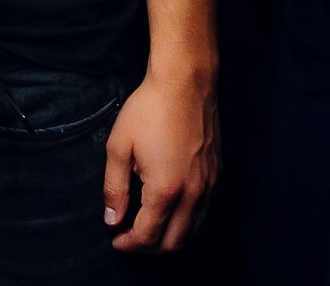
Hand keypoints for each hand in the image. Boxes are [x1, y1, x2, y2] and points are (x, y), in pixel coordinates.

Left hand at [103, 70, 219, 252]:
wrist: (185, 82)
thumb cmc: (149, 109)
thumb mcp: (119, 146)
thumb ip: (114, 187)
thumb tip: (112, 219)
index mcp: (165, 188)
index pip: (148, 235)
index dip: (129, 244)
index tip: (115, 240)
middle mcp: (193, 193)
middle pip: (174, 242)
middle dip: (149, 247)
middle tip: (130, 239)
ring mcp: (209, 185)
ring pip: (193, 231)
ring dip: (170, 237)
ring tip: (148, 228)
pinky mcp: (217, 174)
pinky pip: (204, 212)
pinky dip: (187, 222)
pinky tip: (171, 210)